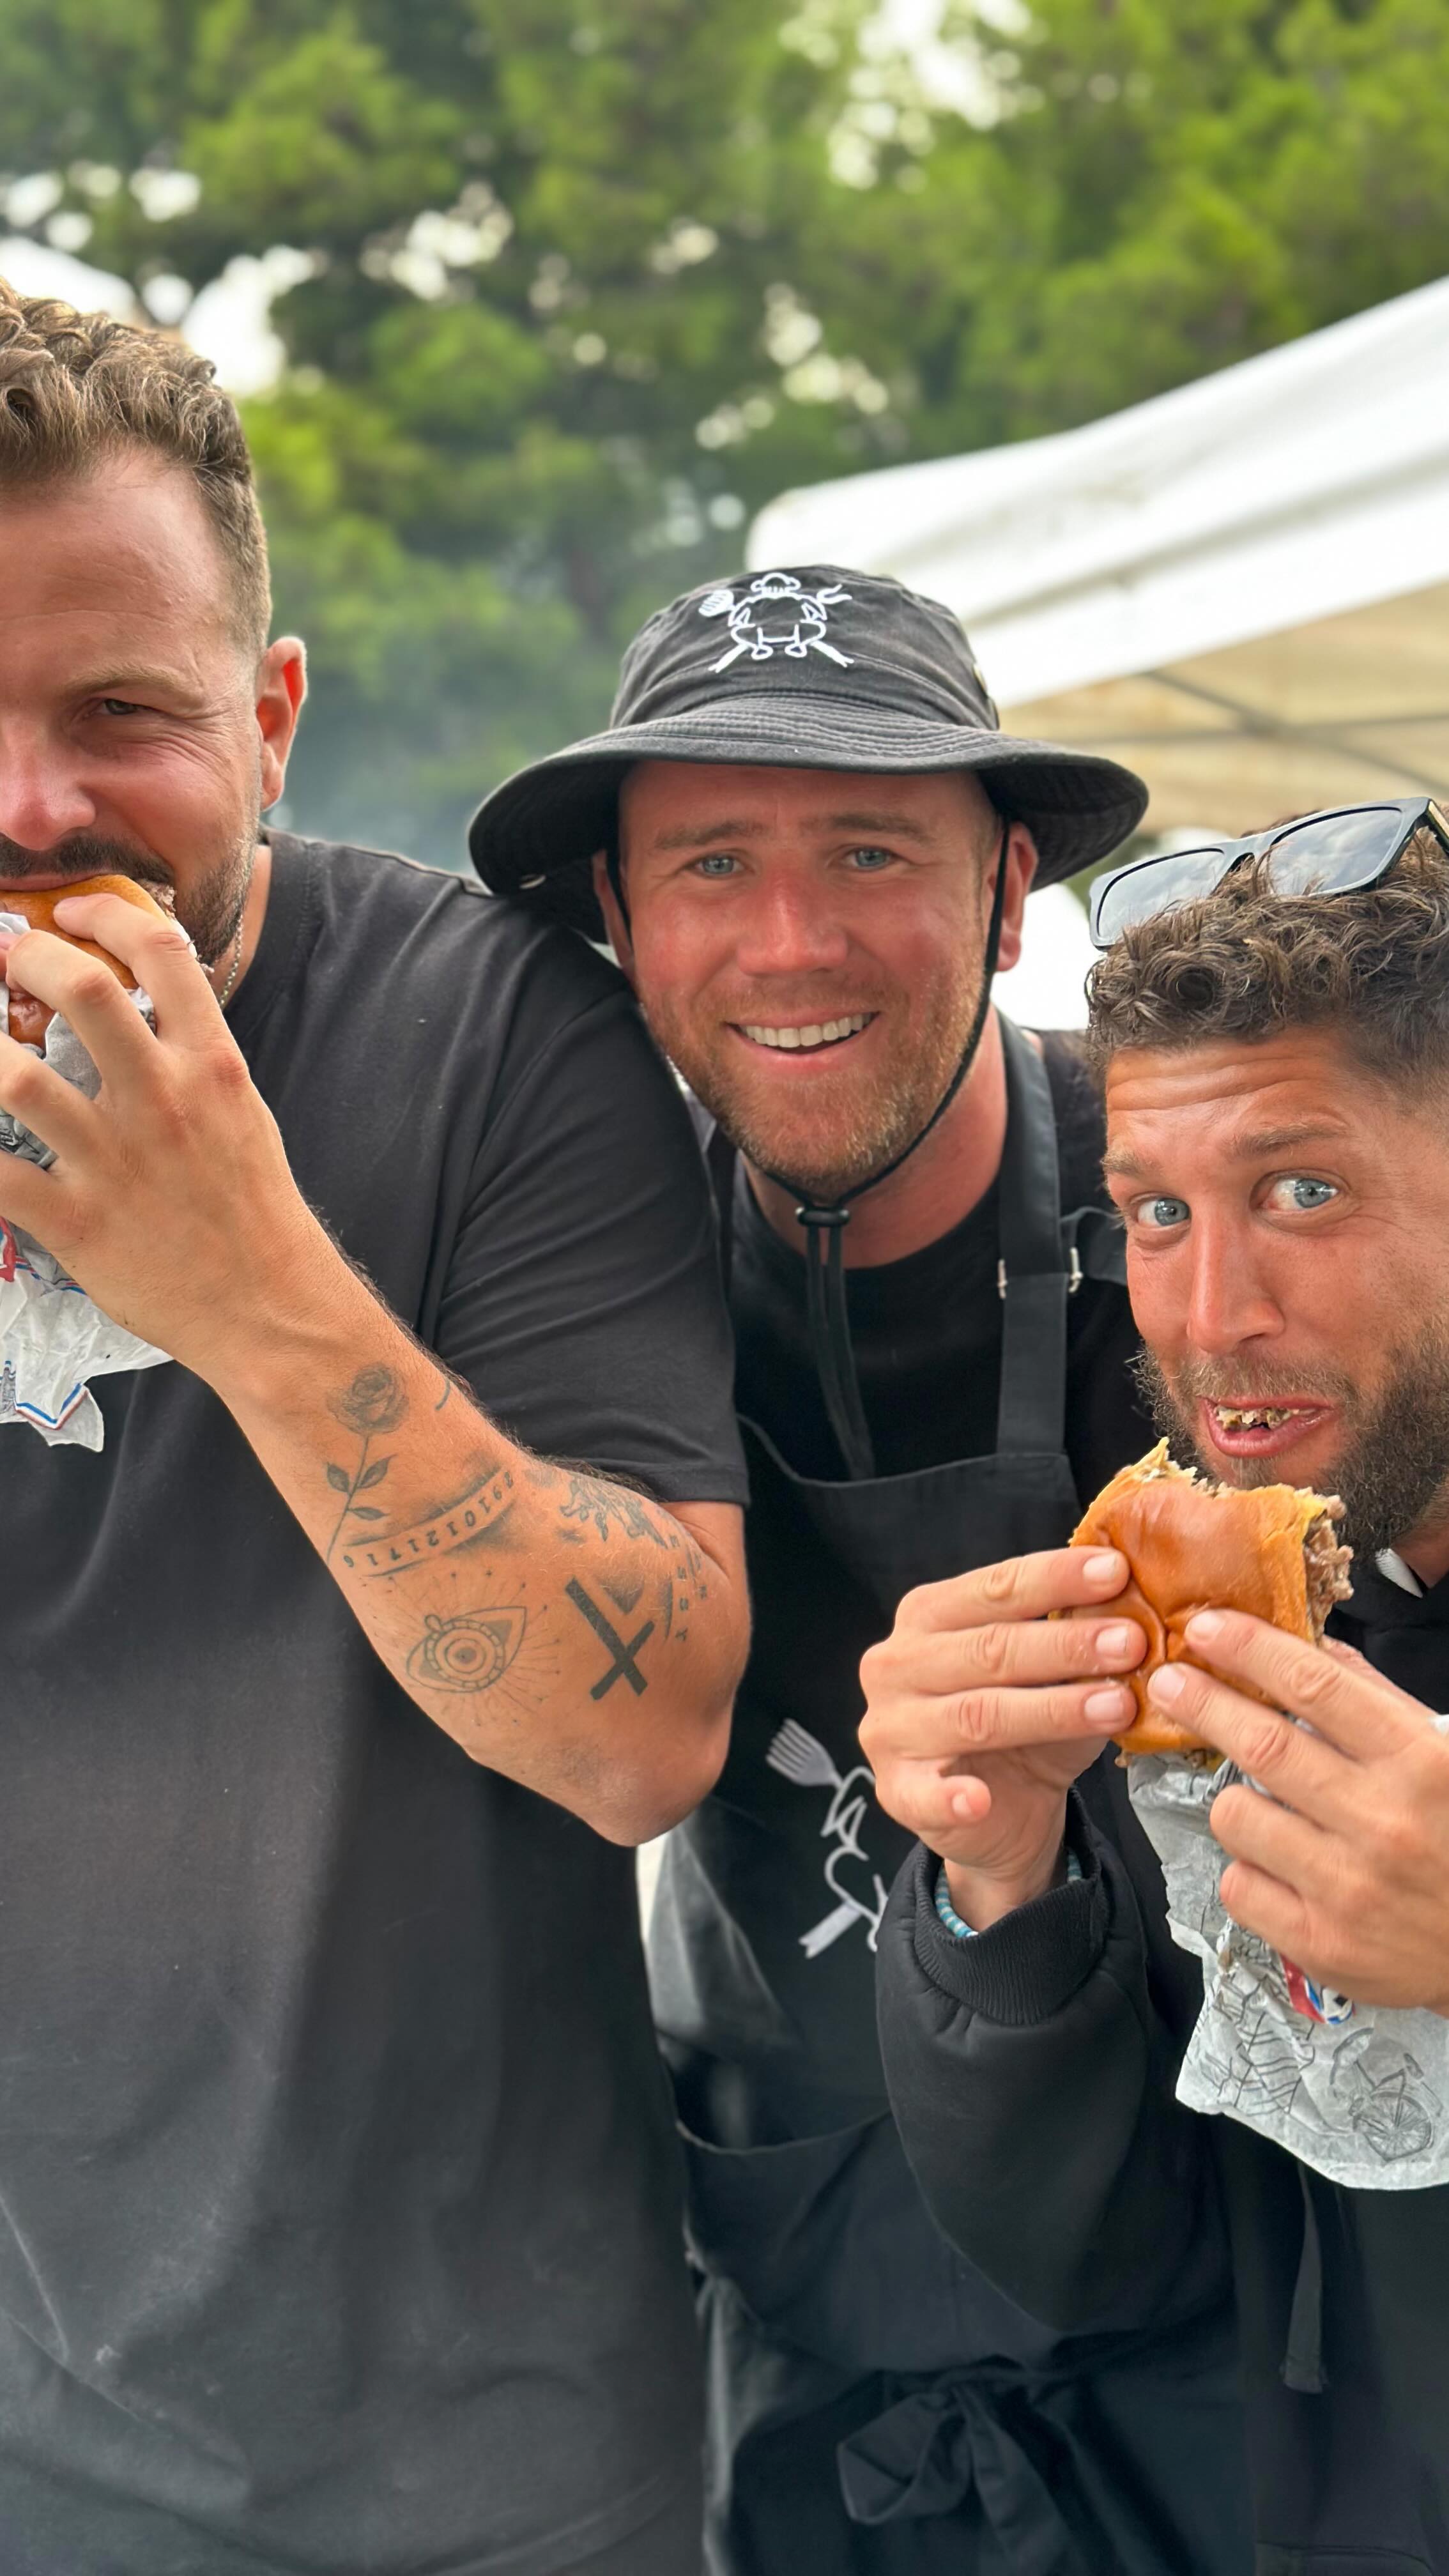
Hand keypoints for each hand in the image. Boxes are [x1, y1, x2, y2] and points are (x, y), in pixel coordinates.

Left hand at [0, 889, 329, 1380]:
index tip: (71, 913)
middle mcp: (163, 1101)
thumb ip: (196, 1059)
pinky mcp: (76, 1222)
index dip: (106, 913)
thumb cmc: (253, 1213)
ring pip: (15, 1080)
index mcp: (212, 1067)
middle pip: (82, 991)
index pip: (163, 953)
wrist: (268, 1309)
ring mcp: (114, 1161)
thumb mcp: (243, 1114)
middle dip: (24, 959)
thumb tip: (152, 1006)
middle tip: (1, 962)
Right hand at [859, 1547, 1145, 1926]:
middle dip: (1066, 1644)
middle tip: (1132, 1642)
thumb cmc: (1025, 1721)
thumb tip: (1131, 1604)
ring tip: (1118, 1706)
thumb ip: (1074, 1641)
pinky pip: (925, 1795)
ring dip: (1052, 1711)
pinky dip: (951, 1797)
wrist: (1000, 1809)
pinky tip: (979, 1798)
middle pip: (988, 1649)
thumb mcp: (1050, 1674)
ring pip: (977, 1715)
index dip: (1055, 1578)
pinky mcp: (898, 1791)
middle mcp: (897, 1664)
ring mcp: (890, 1729)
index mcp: (928, 1616)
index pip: (993, 1588)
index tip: (1117, 1571)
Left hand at [1148, 1613, 1448, 2011]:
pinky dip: (1246, 1867)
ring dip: (1233, 1797)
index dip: (1250, 1649)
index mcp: (1419, 1762)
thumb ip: (1380, 1702)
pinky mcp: (1320, 1944)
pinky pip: (1238, 1884)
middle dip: (1202, 1702)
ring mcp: (1347, 1888)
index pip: (1316, 1686)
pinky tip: (1276, 1864)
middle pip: (1262, 1744)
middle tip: (1170, 1680)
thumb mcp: (1446, 1756)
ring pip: (1236, 1816)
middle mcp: (1382, 1823)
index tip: (1207, 1626)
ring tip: (1259, 1801)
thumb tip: (1312, 1647)